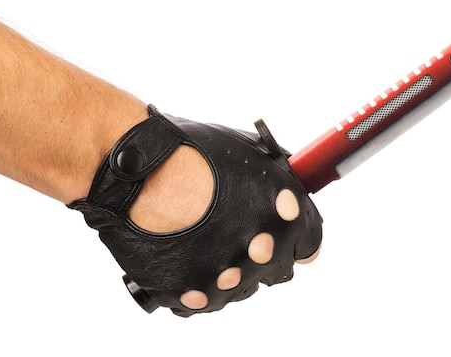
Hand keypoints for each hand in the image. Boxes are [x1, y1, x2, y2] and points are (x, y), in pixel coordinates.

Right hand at [69, 105, 322, 315]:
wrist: (139, 166)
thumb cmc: (191, 151)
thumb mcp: (251, 154)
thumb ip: (279, 187)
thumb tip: (292, 199)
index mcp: (286, 216)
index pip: (310, 244)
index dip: (292, 236)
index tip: (278, 232)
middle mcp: (263, 251)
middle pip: (277, 270)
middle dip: (261, 253)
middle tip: (236, 233)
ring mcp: (227, 277)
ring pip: (240, 288)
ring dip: (227, 268)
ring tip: (202, 237)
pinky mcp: (191, 295)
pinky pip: (204, 299)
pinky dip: (197, 282)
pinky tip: (186, 253)